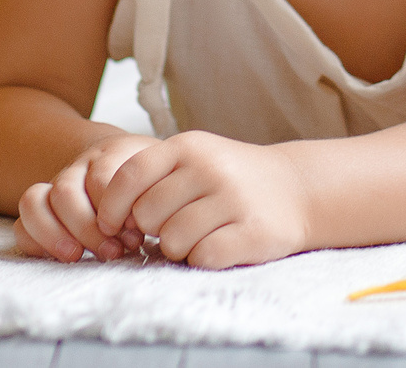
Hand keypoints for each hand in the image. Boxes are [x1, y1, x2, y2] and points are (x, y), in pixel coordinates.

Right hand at [14, 133, 156, 261]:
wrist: (126, 163)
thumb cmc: (153, 181)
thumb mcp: (164, 177)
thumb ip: (157, 193)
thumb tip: (138, 227)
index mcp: (111, 154)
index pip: (102, 178)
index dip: (115, 208)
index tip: (134, 233)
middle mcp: (78, 167)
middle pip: (65, 191)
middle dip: (86, 227)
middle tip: (113, 251)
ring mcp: (56, 186)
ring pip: (34, 200)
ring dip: (55, 234)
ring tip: (78, 256)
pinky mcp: (43, 210)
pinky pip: (23, 223)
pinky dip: (37, 241)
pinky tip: (66, 256)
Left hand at [92, 130, 310, 268]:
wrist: (297, 188)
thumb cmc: (230, 178)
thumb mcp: (193, 159)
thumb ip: (153, 177)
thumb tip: (108, 216)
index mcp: (187, 146)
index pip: (129, 176)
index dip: (112, 206)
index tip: (112, 225)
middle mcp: (209, 168)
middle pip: (147, 215)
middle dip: (152, 231)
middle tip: (173, 228)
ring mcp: (233, 199)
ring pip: (172, 241)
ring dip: (178, 249)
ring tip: (197, 237)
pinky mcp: (253, 232)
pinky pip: (203, 257)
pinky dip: (202, 260)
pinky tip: (217, 247)